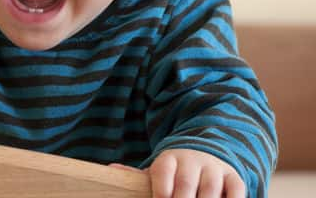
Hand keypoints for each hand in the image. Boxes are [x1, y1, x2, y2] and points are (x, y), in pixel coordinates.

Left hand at [110, 149, 245, 197]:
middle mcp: (192, 161)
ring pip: (211, 189)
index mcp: (169, 160)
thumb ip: (136, 175)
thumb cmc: (174, 173)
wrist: (206, 155)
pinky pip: (236, 192)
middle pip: (186, 185)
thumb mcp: (157, 171)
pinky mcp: (234, 178)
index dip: (161, 192)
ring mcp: (214, 169)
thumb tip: (111, 169)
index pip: (162, 174)